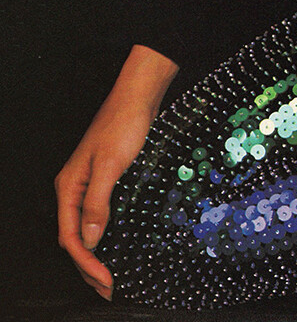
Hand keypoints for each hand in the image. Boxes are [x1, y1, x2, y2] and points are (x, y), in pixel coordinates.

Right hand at [55, 45, 177, 299]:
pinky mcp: (106, 178)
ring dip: (96, 254)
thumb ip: (98, 203)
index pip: (70, 237)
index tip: (106, 281)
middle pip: (74, 237)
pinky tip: (118, 244)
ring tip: (110, 278)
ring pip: (86, 228)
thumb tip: (91, 239)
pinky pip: (99, 215)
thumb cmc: (124, 123)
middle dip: (88, 267)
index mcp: (69, 187)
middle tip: (108, 290)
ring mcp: (89, 183)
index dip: (86, 263)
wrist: (139, 94)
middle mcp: (74, 188)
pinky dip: (106, 235)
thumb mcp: (111, 165)